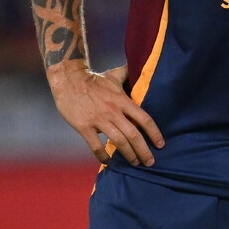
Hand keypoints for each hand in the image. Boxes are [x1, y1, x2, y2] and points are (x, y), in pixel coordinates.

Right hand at [48, 62, 163, 166]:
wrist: (68, 80)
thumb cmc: (94, 80)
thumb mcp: (114, 75)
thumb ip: (128, 74)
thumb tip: (139, 66)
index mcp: (122, 100)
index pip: (144, 119)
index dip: (154, 133)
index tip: (160, 144)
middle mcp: (113, 111)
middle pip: (133, 135)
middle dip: (144, 151)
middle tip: (150, 162)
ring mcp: (98, 119)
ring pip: (118, 142)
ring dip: (129, 155)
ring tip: (135, 163)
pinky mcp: (84, 127)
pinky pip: (96, 146)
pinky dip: (103, 156)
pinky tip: (109, 161)